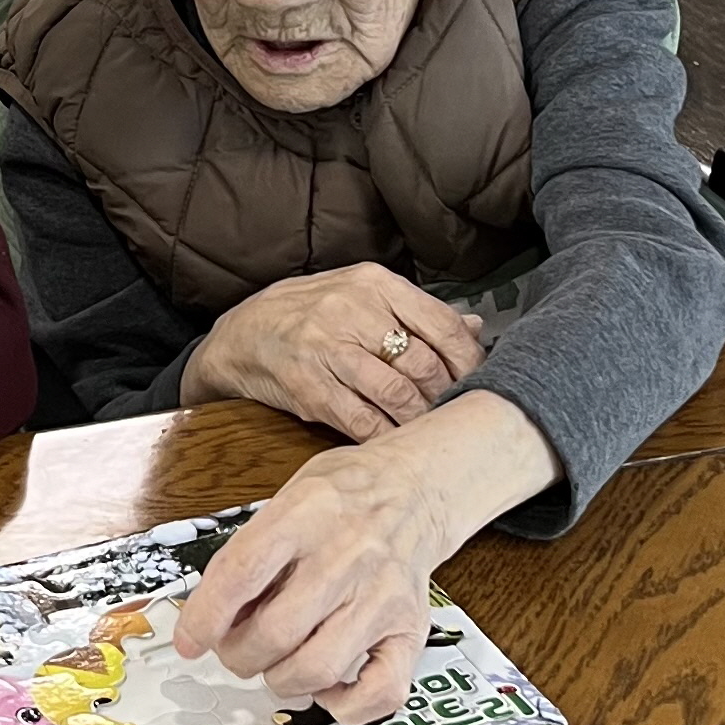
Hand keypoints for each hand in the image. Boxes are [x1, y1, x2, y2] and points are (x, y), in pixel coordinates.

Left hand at [173, 391, 560, 723]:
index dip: (205, 617)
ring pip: (318, 668)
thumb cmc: (344, 496)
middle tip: (236, 649)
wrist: (416, 486)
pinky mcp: (412, 629)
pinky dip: (344, 705)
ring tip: (276, 663)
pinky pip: (379, 693)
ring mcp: (383, 595)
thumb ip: (249, 552)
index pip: (242, 573)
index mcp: (308, 512)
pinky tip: (328, 683)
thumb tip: (209, 618)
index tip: (190, 640)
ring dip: (281, 680)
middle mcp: (349, 554)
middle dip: (239, 655)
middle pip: (275, 631)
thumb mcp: (285, 498)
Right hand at [180, 265, 485, 439]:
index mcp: (375, 284)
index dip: (469, 360)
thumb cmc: (313, 313)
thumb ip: (418, 313)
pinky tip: (396, 440)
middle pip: (423, 364)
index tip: (481, 382)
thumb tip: (477, 328)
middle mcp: (352, 311)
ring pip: (396, 395)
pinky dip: (386, 435)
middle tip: (456, 413)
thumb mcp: (364, 295)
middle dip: (445, 396)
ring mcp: (327, 349)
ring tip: (430, 430)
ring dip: (419, 420)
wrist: (243, 333)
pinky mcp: (308, 386)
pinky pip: (362, 420)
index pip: (441, 324)